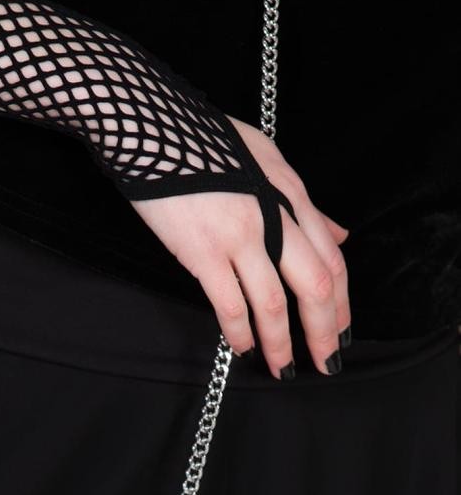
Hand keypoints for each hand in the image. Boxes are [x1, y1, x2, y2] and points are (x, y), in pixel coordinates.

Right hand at [128, 116, 350, 379]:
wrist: (150, 126)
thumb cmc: (204, 138)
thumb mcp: (266, 160)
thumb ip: (303, 205)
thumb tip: (338, 234)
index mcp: (292, 195)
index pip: (333, 260)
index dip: (343, 303)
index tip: (342, 331)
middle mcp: (274, 218)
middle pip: (316, 287)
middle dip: (325, 332)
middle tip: (326, 362)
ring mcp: (240, 236)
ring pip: (275, 304)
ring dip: (282, 343)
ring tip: (283, 368)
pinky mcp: (204, 251)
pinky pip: (230, 304)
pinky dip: (240, 333)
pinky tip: (243, 348)